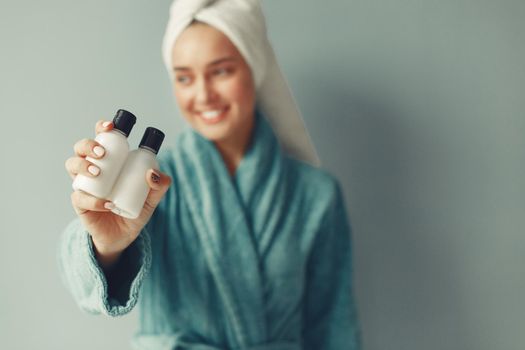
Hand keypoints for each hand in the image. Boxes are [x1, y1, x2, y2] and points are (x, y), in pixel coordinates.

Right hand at [65, 120, 170, 267]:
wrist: (124, 236)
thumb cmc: (135, 210)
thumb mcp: (152, 198)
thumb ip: (159, 186)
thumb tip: (154, 173)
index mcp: (110, 161)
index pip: (102, 138)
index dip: (102, 128)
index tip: (111, 127)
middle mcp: (93, 168)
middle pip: (81, 147)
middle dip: (89, 145)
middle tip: (103, 153)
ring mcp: (84, 184)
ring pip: (72, 165)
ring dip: (83, 165)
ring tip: (98, 173)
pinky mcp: (80, 203)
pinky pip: (80, 197)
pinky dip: (94, 200)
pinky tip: (107, 204)